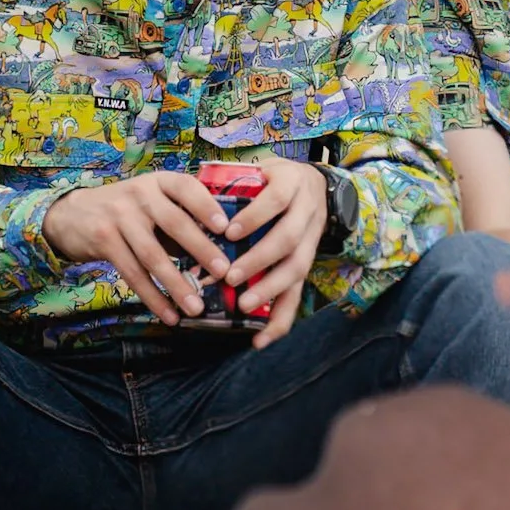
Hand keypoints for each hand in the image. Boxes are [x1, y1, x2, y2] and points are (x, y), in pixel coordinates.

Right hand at [43, 172, 231, 326]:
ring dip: (177, 284)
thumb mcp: (151, 203)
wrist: (72, 214)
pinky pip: (133, 273)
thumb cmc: (126, 211)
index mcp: (158, 182)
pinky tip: (169, 314)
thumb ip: (179, 220)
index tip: (226, 228)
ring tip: (197, 307)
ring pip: (153, 255)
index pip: (186, 187)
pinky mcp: (104, 240)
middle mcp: (140, 194)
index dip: (207, 206)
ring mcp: (119, 216)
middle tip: (224, 271)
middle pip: (175, 223)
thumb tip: (217, 254)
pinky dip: (153, 297)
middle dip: (201, 249)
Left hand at [217, 159, 329, 349]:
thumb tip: (193, 194)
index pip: (276, 199)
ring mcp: (312, 240)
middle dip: (260, 260)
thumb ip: (235, 181)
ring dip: (270, 290)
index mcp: (292, 184)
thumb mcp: (261, 169)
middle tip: (231, 276)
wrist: (317, 184)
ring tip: (243, 306)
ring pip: (298, 268)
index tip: (230, 232)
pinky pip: (298, 295)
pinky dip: (281, 320)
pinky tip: (262, 340)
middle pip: (289, 238)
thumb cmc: (276, 179)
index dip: (255, 216)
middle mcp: (307, 212)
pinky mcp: (308, 264)